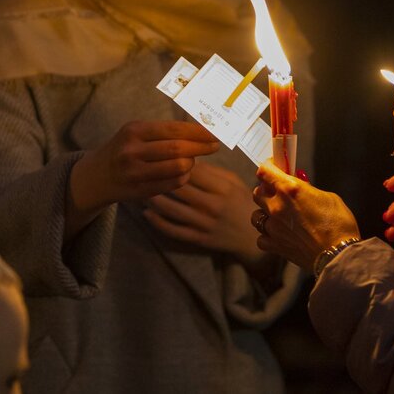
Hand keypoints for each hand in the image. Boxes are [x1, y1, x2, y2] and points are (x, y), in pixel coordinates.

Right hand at [70, 121, 218, 215]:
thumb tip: (201, 130)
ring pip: (178, 168)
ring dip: (192, 163)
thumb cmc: (124, 148)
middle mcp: (133, 150)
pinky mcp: (140, 190)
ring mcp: (135, 173)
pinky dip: (184, 177)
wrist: (96, 175)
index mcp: (134, 130)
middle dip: (201, 147)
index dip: (198, 132)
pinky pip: (173, 184)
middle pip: (178, 149)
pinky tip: (183, 172)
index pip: (174, 129)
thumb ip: (164, 131)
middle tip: (214, 146)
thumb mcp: (136, 132)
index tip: (214, 133)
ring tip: (192, 159)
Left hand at [143, 161, 264, 266]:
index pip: (193, 171)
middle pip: (179, 188)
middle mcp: (211, 205)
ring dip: (153, 198)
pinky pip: (173, 230)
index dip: (175, 161)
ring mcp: (203, 224)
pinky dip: (157, 222)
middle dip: (160, 176)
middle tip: (144, 168)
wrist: (252, 236)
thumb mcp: (233, 181)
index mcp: (222, 188)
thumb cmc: (241, 202)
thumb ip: (212, 171)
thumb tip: (186, 157)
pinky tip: (146, 212)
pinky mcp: (197, 239)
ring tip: (141, 187)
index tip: (162, 155)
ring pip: (172, 209)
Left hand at [252, 160, 359, 271]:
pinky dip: (268, 236)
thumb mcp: (328, 197)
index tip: (272, 168)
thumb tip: (301, 186)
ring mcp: (274, 227)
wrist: (339, 254)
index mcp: (290, 189)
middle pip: (257, 192)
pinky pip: (261, 238)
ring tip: (278, 216)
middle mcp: (277, 206)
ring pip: (256, 216)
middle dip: (266, 191)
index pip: (264, 171)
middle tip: (278, 192)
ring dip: (265, 214)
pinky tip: (279, 235)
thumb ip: (308, 190)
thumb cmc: (339, 225)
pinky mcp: (275, 245)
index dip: (268, 168)